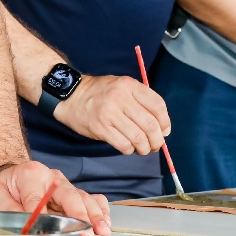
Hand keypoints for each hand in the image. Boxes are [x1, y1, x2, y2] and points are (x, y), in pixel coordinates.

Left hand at [0, 161, 110, 235]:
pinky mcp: (73, 192)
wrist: (9, 178)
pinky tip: (104, 222)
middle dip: (79, 214)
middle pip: (69, 195)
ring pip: (84, 197)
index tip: (44, 232)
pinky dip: (100, 210)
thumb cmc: (3, 190)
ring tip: (102, 230)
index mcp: (30, 174)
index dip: (41, 217)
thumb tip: (28, 230)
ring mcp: (65, 185)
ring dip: (94, 214)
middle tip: (86, 232)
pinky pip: (92, 198)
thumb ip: (10, 213)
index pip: (38, 199)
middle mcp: (52, 177)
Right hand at [53, 74, 169, 154]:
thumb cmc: (99, 93)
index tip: (164, 131)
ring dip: (144, 148)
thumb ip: (140, 101)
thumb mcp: (121, 86)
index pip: (157, 105)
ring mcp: (109, 113)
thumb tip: (162, 128)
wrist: (70, 95)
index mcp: (128, 85)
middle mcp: (120, 97)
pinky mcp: (100, 128)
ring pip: (138, 138)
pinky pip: (124, 145)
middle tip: (155, 145)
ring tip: (142, 148)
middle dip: (157, 140)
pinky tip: (128, 147)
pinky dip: (129, 150)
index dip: (165, 122)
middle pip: (150, 124)